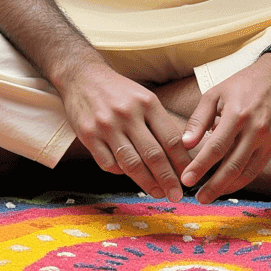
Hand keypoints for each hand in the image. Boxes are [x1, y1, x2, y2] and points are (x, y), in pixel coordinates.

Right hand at [59, 61, 190, 201]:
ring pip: (131, 163)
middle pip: (153, 155)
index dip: (182, 162)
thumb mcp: (144, 97)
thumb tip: (180, 153)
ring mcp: (106, 126)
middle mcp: (128, 114)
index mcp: (147, 103)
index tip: (188, 176)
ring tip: (157, 192)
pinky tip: (128, 175)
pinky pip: (108, 164)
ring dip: (147, 182)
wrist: (82, 76)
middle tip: (176, 195)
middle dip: (167, 179)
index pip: (171, 139)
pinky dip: (120, 173)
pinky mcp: (88, 136)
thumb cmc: (119, 91)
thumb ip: (159, 123)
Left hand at [179, 54, 270, 202]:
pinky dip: (242, 179)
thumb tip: (185, 144)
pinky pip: (257, 167)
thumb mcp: (215, 94)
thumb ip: (199, 119)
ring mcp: (268, 138)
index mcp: (237, 115)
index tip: (186, 180)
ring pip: (247, 171)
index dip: (200, 167)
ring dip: (228, 187)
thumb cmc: (242, 84)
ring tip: (210, 195)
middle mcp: (255, 129)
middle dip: (214, 185)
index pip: (216, 148)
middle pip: (232, 165)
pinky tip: (228, 185)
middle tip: (198, 198)